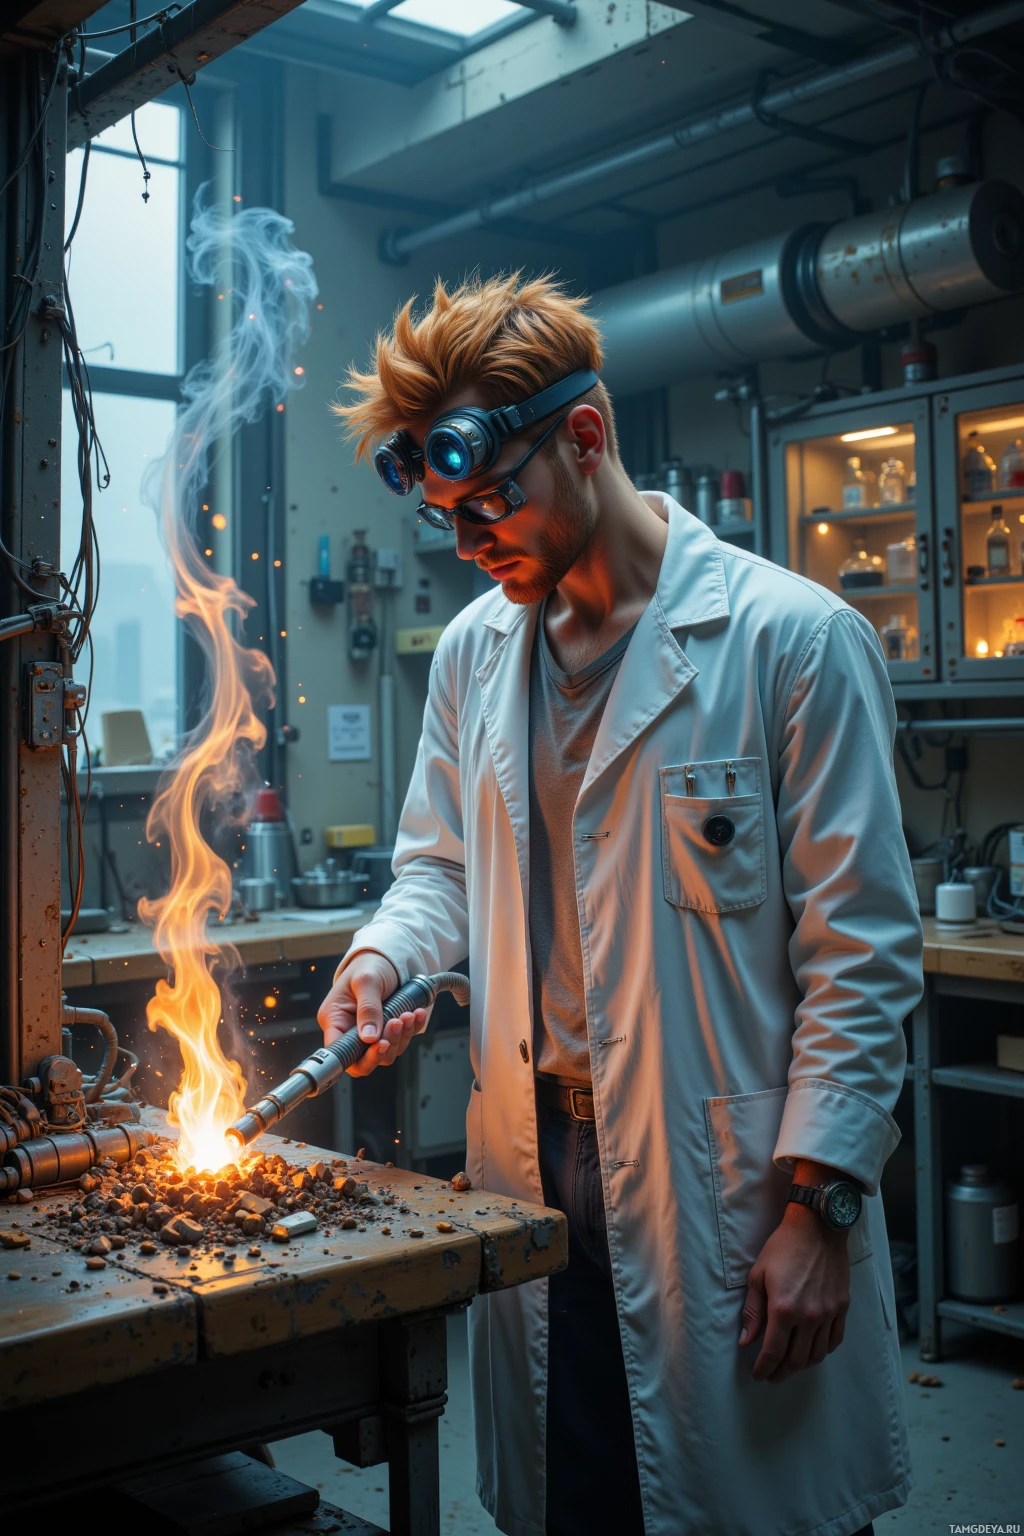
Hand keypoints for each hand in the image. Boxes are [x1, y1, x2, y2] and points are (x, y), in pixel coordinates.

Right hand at [317, 951, 430, 1077]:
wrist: (386, 957)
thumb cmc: (369, 965)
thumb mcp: (366, 980)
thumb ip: (367, 1008)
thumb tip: (368, 1037)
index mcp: (335, 1019)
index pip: (340, 1053)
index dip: (359, 1057)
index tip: (379, 1045)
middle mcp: (350, 1030)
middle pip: (364, 1060)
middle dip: (385, 1045)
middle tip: (396, 1023)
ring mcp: (369, 1033)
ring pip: (386, 1053)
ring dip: (401, 1036)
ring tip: (407, 1013)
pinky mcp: (386, 1031)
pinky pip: (399, 1041)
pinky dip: (410, 1029)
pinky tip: (415, 1014)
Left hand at [739, 1201, 850, 1384]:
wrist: (817, 1227)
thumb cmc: (783, 1247)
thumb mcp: (758, 1276)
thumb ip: (752, 1312)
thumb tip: (746, 1341)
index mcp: (783, 1309)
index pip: (773, 1352)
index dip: (764, 1368)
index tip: (758, 1375)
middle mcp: (808, 1317)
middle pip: (796, 1359)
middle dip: (781, 1372)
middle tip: (772, 1375)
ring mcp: (828, 1313)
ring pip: (817, 1354)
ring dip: (802, 1365)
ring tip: (790, 1365)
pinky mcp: (842, 1307)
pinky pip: (835, 1340)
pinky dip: (823, 1351)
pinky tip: (813, 1350)